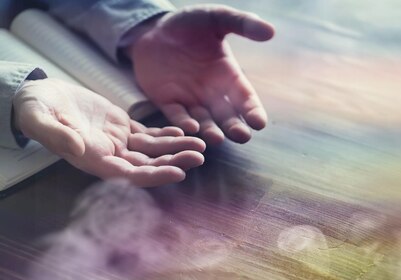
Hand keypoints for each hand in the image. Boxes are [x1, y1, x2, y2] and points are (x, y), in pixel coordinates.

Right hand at [13, 79, 205, 186]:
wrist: (40, 96)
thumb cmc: (35, 110)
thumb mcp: (38, 119)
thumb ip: (57, 135)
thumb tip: (77, 149)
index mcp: (92, 159)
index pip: (128, 175)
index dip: (154, 176)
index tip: (179, 174)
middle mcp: (109, 155)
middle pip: (147, 165)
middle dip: (174, 162)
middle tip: (199, 156)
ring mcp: (118, 142)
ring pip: (152, 151)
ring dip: (176, 149)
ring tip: (201, 144)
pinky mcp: (122, 127)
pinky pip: (148, 135)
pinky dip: (166, 135)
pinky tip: (183, 132)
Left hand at [126, 5, 274, 143]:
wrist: (153, 28)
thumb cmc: (190, 24)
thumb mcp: (216, 18)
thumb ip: (241, 23)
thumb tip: (271, 31)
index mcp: (228, 76)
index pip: (245, 98)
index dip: (253, 111)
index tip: (259, 123)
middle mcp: (212, 93)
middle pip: (227, 116)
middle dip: (235, 127)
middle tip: (242, 136)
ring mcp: (190, 99)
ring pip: (204, 121)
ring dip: (210, 131)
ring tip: (217, 139)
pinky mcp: (167, 101)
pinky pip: (176, 116)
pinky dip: (183, 124)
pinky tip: (190, 128)